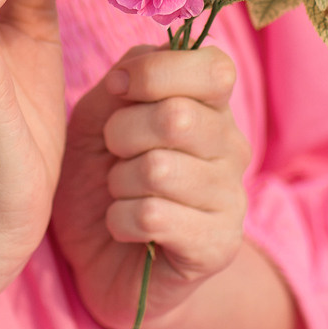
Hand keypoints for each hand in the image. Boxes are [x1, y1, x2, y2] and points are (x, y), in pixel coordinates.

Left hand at [51, 42, 251, 328]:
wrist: (97, 261)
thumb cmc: (96, 182)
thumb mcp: (95, 119)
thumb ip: (122, 82)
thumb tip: (136, 68)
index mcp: (210, 107)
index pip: (214, 68)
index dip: (155, 73)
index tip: (117, 91)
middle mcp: (232, 148)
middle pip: (179, 117)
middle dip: (122, 132)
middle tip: (114, 154)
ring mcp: (231, 199)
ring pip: (161, 170)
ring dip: (120, 182)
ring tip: (121, 193)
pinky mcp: (218, 246)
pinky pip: (155, 216)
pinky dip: (121, 219)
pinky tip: (125, 227)